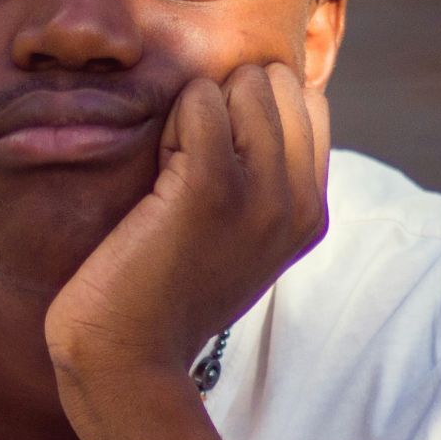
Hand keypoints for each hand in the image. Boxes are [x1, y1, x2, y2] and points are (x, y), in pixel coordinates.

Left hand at [44, 62, 330, 405]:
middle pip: (278, 82)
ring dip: (197, 109)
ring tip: (172, 171)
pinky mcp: (210, 185)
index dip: (252, 111)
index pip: (308, 102)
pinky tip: (158, 170)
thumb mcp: (239, 238)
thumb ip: (263, 181)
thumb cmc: (164, 293)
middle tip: (188, 163)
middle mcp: (300, 201)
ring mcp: (262, 193)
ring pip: (244, 83)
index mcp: (312, 212)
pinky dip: (173, 118)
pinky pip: (201, 98)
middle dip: (227, 101)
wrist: (128, 357)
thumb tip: (257, 97)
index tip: (216, 161)